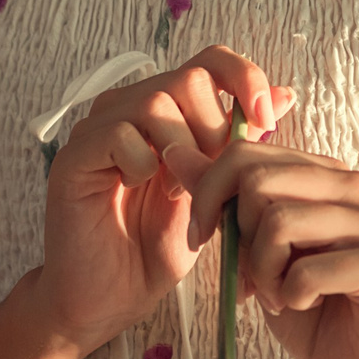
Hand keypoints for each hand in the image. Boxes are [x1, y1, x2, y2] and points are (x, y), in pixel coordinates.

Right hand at [30, 46, 295, 356]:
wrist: (109, 298)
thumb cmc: (157, 247)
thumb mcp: (215, 191)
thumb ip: (241, 142)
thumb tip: (285, 93)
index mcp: (166, 109)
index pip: (210, 61)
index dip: (244, 79)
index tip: (267, 123)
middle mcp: (129, 107)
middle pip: (189, 78)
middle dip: (215, 131)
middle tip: (212, 179)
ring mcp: (98, 128)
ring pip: (155, 101)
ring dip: (181, 152)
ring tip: (177, 192)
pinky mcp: (73, 156)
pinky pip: (119, 135)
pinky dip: (142, 165)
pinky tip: (139, 191)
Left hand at [187, 142, 358, 358]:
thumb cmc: (308, 307)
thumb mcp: (252, 249)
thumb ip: (223, 201)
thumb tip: (176, 153)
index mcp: (327, 173)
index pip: (248, 155)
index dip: (208, 195)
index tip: (202, 236)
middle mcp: (357, 186)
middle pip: (258, 182)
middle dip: (239, 238)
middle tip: (257, 278)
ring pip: (279, 223)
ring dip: (265, 274)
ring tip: (282, 296)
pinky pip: (306, 271)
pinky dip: (291, 298)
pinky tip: (309, 305)